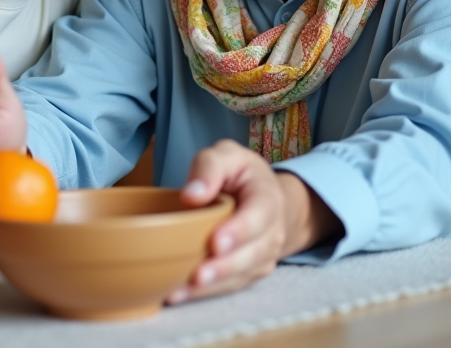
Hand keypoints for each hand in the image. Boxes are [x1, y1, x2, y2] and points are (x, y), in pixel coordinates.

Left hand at [166, 139, 341, 303]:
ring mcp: (263, 256)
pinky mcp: (248, 272)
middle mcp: (272, 231)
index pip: (259, 215)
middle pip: (253, 253)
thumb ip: (209, 167)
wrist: (265, 197)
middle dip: (225, 266)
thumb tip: (191, 194)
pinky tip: (179, 294)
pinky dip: (205, 293)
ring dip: (212, 286)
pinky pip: (230, 286)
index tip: (216, 242)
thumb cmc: (240, 175)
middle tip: (198, 275)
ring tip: (182, 291)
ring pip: (241, 275)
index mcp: (267, 197)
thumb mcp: (226, 156)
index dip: (239, 230)